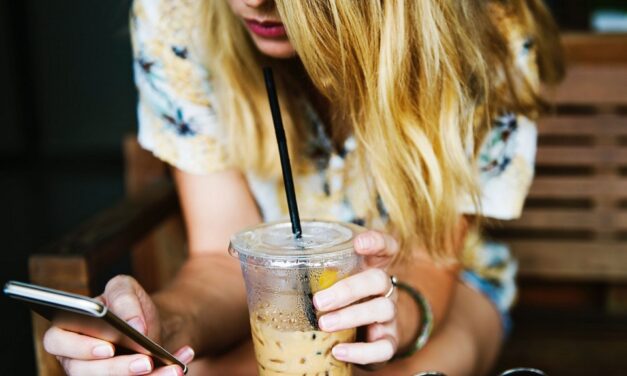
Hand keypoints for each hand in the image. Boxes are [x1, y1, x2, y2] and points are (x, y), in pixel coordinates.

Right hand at [43, 275, 194, 374]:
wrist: (150, 326)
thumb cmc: (129, 307)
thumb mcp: (126, 289)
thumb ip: (125, 299)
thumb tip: (134, 325)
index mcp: (68, 330)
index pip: (56, 341)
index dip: (79, 347)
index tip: (108, 347)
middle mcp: (76, 359)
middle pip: (84, 372)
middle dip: (118, 369)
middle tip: (145, 363)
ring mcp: (95, 374)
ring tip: (173, 369)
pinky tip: (179, 367)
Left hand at [313, 230, 399, 365]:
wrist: (363, 336)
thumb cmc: (340, 302)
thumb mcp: (329, 284)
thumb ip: (311, 276)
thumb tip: (259, 271)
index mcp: (371, 268)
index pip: (385, 247)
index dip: (376, 242)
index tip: (358, 243)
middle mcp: (384, 289)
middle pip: (378, 279)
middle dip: (348, 289)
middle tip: (319, 301)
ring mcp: (389, 315)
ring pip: (382, 309)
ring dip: (351, 316)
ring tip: (324, 324)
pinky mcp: (389, 341)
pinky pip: (384, 347)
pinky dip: (362, 351)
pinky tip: (338, 351)